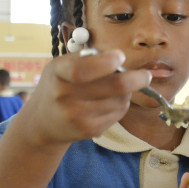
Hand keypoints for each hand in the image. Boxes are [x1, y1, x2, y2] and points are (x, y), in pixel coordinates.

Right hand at [17, 49, 150, 147]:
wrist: (43, 122)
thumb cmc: (58, 85)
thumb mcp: (62, 65)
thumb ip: (87, 59)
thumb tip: (119, 59)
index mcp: (58, 73)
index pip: (83, 69)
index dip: (107, 62)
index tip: (120, 56)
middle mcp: (65, 96)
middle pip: (115, 86)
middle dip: (137, 78)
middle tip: (145, 75)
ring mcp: (77, 116)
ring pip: (121, 100)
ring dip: (126, 92)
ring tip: (116, 89)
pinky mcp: (89, 130)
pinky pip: (118, 114)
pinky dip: (121, 105)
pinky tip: (109, 102)